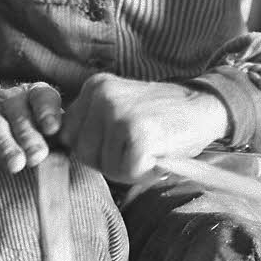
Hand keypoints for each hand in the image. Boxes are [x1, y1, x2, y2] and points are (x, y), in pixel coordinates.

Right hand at [0, 82, 61, 174]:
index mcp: (32, 95)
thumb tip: (73, 149)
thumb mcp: (42, 124)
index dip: (47, 111)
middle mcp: (9, 100)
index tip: (52, 129)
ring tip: (16, 165)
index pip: (41, 96)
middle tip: (37, 155)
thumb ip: (56, 135)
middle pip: (18, 113)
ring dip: (6, 146)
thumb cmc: (25, 126)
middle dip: (28, 135)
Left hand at [60, 74, 229, 182]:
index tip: (120, 140)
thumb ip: (90, 124)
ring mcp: (118, 113)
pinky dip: (144, 172)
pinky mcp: (137, 134)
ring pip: (104, 166)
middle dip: (109, 160)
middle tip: (138, 146)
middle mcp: (102, 95)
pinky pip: (127, 172)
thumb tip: (56, 148)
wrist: (204, 107)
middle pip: (82, 153)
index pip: (68, 135)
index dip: (95, 148)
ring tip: (149, 148)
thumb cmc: (160, 117)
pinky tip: (158, 154)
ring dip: (128, 168)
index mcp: (93, 87)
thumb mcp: (117, 109)